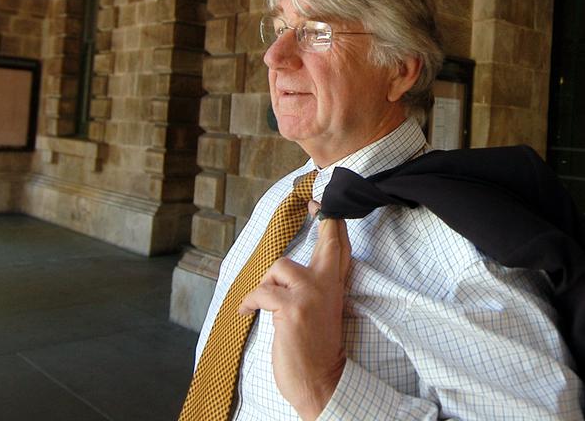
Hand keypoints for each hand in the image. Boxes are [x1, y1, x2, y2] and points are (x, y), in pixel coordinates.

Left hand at [239, 201, 351, 420]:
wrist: (321, 383)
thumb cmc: (316, 352)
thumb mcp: (321, 314)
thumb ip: (313, 290)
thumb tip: (287, 273)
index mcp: (336, 289)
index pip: (340, 250)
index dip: (333, 224)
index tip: (322, 204)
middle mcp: (328, 287)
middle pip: (329, 242)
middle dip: (323, 220)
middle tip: (313, 201)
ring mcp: (311, 295)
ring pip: (280, 265)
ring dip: (266, 283)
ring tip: (263, 302)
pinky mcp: (292, 308)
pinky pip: (261, 291)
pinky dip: (249, 302)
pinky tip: (244, 312)